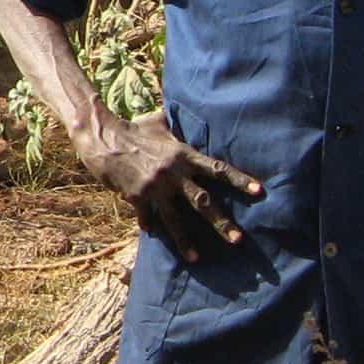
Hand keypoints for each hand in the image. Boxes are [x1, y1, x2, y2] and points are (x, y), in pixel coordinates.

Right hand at [74, 108, 262, 261]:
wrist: (103, 138)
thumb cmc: (133, 128)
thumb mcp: (159, 123)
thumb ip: (176, 124)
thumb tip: (187, 106)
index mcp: (183, 155)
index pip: (218, 169)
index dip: (239, 180)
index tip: (259, 191)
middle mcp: (173, 173)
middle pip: (202, 201)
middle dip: (221, 222)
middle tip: (238, 239)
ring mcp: (155, 186)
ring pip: (176, 219)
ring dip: (186, 240)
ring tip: (197, 257)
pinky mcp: (137, 196)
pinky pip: (148, 216)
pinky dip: (150, 224)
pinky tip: (152, 233)